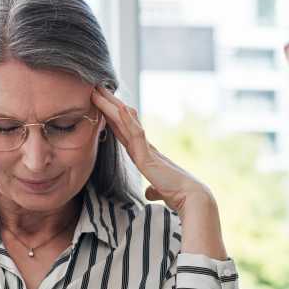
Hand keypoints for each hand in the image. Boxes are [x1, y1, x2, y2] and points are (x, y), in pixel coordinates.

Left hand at [92, 86, 214, 215]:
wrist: (191, 199)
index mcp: (147, 157)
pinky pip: (136, 134)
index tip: (104, 108)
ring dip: (112, 106)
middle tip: (97, 89)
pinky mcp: (148, 157)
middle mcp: (146, 149)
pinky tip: (119, 108)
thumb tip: (149, 192)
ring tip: (99, 90)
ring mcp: (147, 150)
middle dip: (109, 106)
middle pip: (123, 123)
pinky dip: (127, 120)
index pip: (126, 134)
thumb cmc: (179, 195)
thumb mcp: (161, 191)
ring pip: (126, 123)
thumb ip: (154, 189)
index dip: (115, 120)